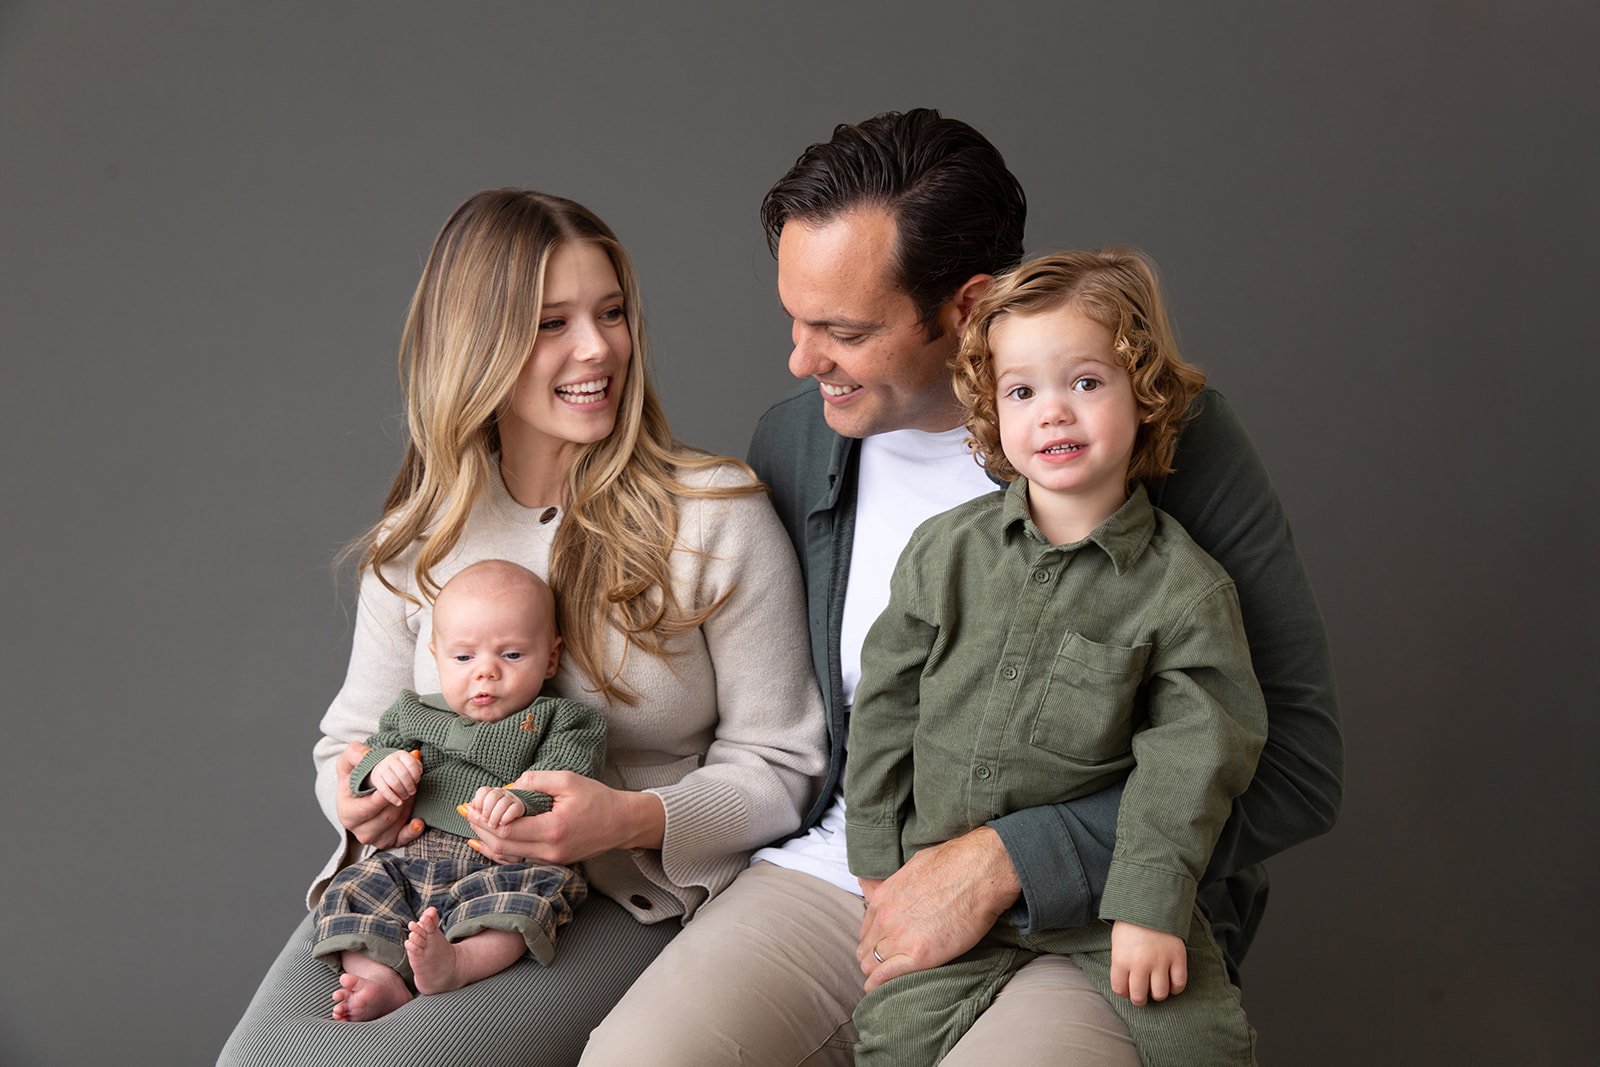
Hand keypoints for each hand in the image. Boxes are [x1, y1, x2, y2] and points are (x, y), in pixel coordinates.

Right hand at [334, 742, 422, 848]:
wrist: (363, 794)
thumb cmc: (354, 779)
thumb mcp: (349, 763)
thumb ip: (355, 753)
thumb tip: (367, 754)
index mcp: (347, 812)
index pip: (366, 808)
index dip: (382, 797)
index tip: (393, 784)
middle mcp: (360, 830)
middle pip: (385, 817)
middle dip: (398, 799)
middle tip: (407, 784)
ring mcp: (375, 838)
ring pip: (395, 826)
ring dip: (406, 808)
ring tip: (409, 792)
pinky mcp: (390, 841)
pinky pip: (403, 840)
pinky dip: (412, 832)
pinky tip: (417, 821)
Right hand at [370, 749, 422, 805]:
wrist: (382, 769)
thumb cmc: (401, 768)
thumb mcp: (409, 765)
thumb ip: (417, 768)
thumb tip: (419, 774)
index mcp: (401, 754)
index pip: (411, 764)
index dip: (416, 774)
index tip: (417, 781)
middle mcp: (390, 759)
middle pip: (403, 774)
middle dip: (410, 786)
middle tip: (412, 792)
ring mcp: (382, 768)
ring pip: (394, 782)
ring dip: (402, 792)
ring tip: (406, 796)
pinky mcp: (375, 778)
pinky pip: (384, 790)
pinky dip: (393, 798)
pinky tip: (399, 802)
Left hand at [464, 770, 664, 865]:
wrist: (622, 822)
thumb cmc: (597, 798)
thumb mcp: (568, 780)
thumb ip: (536, 781)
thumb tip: (510, 786)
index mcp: (553, 830)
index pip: (508, 829)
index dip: (486, 818)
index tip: (475, 804)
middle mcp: (550, 851)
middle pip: (502, 846)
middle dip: (481, 828)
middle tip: (468, 811)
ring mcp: (551, 860)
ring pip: (507, 856)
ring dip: (487, 839)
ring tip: (474, 822)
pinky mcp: (553, 861)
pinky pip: (518, 859)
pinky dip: (500, 850)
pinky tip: (486, 841)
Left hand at [856, 827, 1020, 991]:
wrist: (980, 872)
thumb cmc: (955, 864)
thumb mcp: (913, 867)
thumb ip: (900, 886)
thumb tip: (901, 892)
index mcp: (883, 898)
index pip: (866, 930)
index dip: (873, 941)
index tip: (880, 947)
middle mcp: (886, 919)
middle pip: (866, 949)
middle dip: (871, 959)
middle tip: (881, 966)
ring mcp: (900, 938)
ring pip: (872, 965)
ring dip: (875, 973)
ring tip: (881, 981)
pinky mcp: (920, 955)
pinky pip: (887, 976)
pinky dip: (880, 985)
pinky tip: (878, 990)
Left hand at [1110, 920, 1187, 1004]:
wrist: (1151, 902)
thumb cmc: (1131, 924)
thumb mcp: (1118, 943)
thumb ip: (1120, 964)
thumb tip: (1126, 986)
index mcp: (1121, 959)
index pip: (1120, 990)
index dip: (1124, 992)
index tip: (1128, 989)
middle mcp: (1140, 963)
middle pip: (1139, 997)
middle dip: (1140, 999)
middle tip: (1143, 993)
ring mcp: (1160, 961)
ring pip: (1160, 994)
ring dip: (1158, 994)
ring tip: (1156, 986)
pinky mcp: (1177, 957)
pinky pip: (1179, 983)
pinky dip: (1176, 987)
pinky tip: (1171, 981)